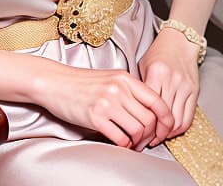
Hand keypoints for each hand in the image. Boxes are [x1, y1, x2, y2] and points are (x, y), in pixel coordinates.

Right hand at [41, 65, 173, 149]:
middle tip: (145, 141)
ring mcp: (108, 102)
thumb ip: (130, 91)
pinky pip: (120, 137)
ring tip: (133, 143)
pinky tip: (120, 143)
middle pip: (150, 119)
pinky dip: (125, 145)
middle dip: (151, 135)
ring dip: (138, 142)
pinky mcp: (96, 117)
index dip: (166, 120)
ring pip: (138, 130)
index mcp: (126, 78)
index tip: (165, 130)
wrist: (56, 82)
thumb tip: (150, 112)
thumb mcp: (111, 79)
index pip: (158, 101)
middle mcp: (120, 89)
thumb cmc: (83, 83)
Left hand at [138, 29, 199, 137]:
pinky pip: (188, 117)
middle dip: (155, 133)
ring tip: (159, 137)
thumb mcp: (143, 65)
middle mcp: (172, 81)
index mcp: (157, 73)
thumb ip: (141, 87)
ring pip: (177, 120)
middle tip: (147, 140)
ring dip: (168, 133)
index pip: (150, 107)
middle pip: (164, 117)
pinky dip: (180, 128)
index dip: (144, 124)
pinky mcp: (194, 91)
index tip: (139, 132)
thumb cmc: (159, 52)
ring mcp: (185, 87)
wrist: (180, 40)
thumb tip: (134, 112)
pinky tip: (171, 131)